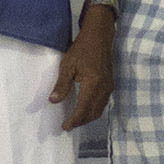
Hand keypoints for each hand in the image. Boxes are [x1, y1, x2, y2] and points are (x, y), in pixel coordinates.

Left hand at [53, 5, 117, 130]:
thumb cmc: (82, 48)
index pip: (83, 109)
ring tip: (75, 119)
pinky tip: (85, 108)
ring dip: (88, 117)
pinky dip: (94, 110)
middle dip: (81, 121)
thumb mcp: (67, 65)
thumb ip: (62, 85)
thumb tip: (53, 101)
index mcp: (92, 84)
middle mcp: (103, 88)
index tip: (64, 126)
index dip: (74, 120)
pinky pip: (103, 103)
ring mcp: (109, 87)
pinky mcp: (110, 84)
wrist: (100, 36)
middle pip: (93, 113)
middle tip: (68, 125)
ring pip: (99, 109)